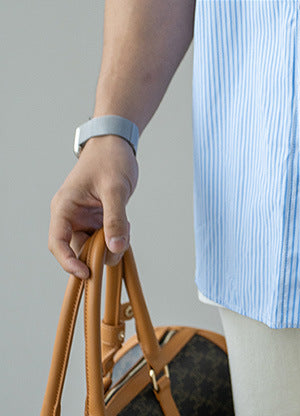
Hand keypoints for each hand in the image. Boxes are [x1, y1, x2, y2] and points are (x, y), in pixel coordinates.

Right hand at [49, 136, 138, 277]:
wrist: (116, 143)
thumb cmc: (110, 159)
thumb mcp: (115, 189)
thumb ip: (115, 218)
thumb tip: (116, 247)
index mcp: (64, 207)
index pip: (58, 243)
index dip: (69, 262)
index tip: (86, 272)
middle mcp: (70, 216)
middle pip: (77, 249)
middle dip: (98, 252)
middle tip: (120, 242)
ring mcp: (83, 218)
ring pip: (93, 245)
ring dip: (110, 244)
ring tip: (126, 227)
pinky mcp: (96, 218)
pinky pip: (103, 237)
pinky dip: (115, 237)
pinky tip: (126, 227)